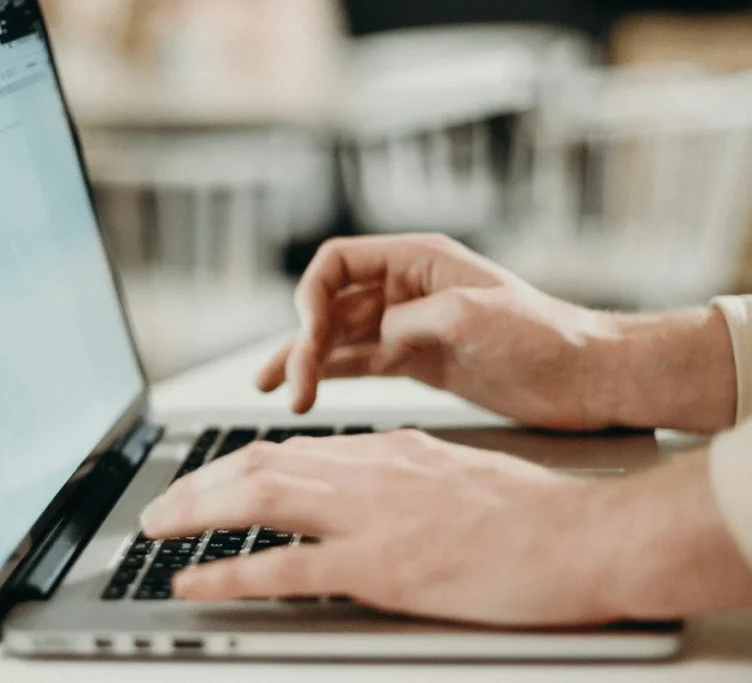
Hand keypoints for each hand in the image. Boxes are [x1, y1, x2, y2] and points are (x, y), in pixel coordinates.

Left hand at [141, 431, 613, 625]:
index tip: (207, 479)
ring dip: (195, 512)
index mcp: (385, 449)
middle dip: (198, 484)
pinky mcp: (378, 566)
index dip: (234, 464)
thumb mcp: (454, 472)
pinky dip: (229, 573)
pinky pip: (284, 568)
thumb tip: (361, 486)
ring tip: (156, 529)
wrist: (581, 535)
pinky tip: (194, 581)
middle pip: (257, 465)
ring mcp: (369, 516)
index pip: (290, 449)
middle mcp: (366, 470)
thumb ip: (401, 475)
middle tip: (160, 507)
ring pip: (257, 499)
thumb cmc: (531, 512)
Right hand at [260, 234, 623, 429]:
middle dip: (305, 340)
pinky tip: (305, 390)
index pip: (338, 262)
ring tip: (276, 391)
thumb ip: (410, 320)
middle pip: (331, 304)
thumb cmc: (544, 335)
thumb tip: (371, 340)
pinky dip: (330, 375)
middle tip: (293, 384)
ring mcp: (407, 327)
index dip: (311, 293)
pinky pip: (359, 363)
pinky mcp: (415, 361)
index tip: (307, 332)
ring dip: (307, 361)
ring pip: (339, 338)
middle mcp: (405, 289)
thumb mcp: (472, 315)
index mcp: (417, 260)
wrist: (585, 378)